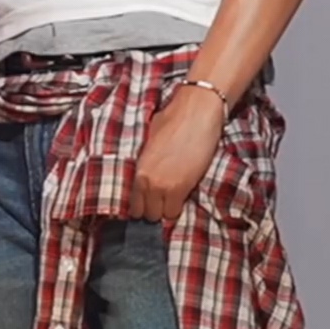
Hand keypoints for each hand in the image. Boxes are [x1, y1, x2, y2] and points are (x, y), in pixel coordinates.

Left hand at [129, 84, 224, 222]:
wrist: (196, 112)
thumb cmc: (174, 119)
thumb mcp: (151, 139)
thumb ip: (147, 160)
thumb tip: (148, 170)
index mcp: (138, 168)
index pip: (133, 205)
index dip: (142, 205)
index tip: (149, 202)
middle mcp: (147, 181)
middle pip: (146, 214)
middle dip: (155, 208)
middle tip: (163, 199)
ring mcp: (163, 186)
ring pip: (161, 216)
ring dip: (167, 209)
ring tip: (174, 196)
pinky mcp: (182, 188)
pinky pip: (175, 211)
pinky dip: (178, 206)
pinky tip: (183, 194)